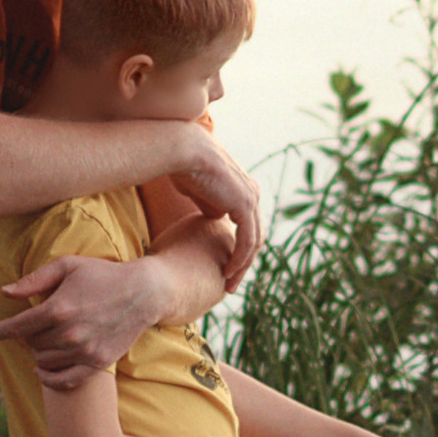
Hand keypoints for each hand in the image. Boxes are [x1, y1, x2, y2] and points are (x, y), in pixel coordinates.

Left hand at [0, 254, 170, 390]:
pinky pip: (65, 380)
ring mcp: (84, 351)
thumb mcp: (68, 266)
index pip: (16, 327)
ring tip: (46, 340)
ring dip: (39, 353)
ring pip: (44, 362)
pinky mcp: (98, 363)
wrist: (145, 293)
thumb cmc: (103, 275)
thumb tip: (4, 293)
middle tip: (37, 324)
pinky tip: (42, 371)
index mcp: (58, 308)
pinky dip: (49, 378)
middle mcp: (69, 333)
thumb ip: (34, 280)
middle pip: (31, 344)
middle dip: (28, 335)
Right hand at [169, 127, 263, 284]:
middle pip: (254, 237)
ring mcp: (251, 199)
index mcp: (244, 191)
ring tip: (229, 283)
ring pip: (253, 242)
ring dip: (242, 266)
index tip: (225, 269)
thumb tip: (215, 218)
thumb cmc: (185, 168)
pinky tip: (228, 271)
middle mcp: (252, 194)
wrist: (183, 152)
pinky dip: (239, 258)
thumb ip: (210, 205)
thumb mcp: (200, 193)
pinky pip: (247, 240)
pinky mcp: (245, 205)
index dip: (238, 250)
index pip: (248, 228)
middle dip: (243, 263)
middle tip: (231, 284)